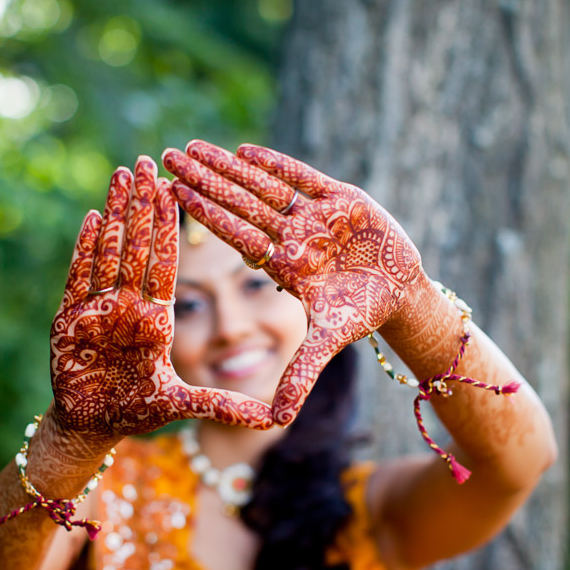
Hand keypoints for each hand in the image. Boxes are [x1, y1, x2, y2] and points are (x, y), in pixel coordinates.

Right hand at [50, 156, 273, 436]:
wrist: (92, 426)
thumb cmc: (137, 411)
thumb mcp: (186, 405)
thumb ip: (226, 406)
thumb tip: (276, 420)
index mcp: (156, 318)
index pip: (166, 264)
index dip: (170, 228)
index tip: (178, 190)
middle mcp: (128, 306)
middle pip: (137, 246)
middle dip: (142, 204)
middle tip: (149, 161)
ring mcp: (98, 309)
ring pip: (108, 251)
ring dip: (115, 213)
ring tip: (121, 174)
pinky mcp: (69, 320)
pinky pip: (78, 278)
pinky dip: (85, 248)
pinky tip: (93, 216)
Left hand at [162, 141, 423, 425]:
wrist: (402, 293)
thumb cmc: (361, 315)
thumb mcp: (327, 343)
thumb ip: (300, 374)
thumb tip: (275, 422)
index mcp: (282, 263)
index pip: (236, 235)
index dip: (204, 214)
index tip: (172, 195)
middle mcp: (291, 236)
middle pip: (239, 203)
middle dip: (204, 180)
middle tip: (166, 156)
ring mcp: (313, 216)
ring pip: (263, 186)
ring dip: (229, 166)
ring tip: (193, 147)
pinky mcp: (341, 199)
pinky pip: (304, 178)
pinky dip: (277, 164)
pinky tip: (244, 151)